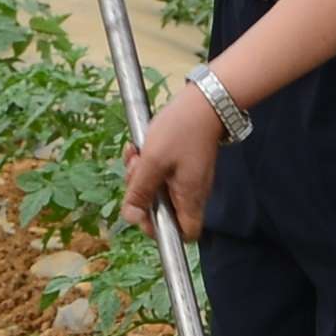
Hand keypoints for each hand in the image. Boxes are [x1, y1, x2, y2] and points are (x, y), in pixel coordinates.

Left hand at [120, 79, 226, 231]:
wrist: (204, 101)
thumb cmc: (181, 130)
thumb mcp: (152, 162)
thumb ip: (140, 192)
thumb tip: (131, 218)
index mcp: (190, 198)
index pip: (184, 234)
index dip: (161, 230)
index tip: (142, 211)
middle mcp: (194, 193)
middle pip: (165, 210)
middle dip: (142, 194)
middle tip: (134, 171)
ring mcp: (190, 178)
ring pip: (160, 189)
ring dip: (142, 175)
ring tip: (136, 154)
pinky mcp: (186, 165)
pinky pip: (164, 173)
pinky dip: (150, 164)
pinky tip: (141, 148)